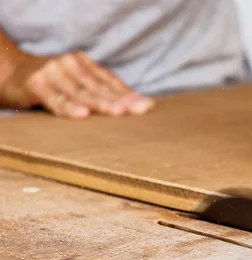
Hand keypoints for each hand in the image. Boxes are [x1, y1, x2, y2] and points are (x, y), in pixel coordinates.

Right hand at [0, 51, 153, 117]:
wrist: (10, 73)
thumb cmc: (52, 82)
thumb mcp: (76, 82)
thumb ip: (99, 90)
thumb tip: (134, 106)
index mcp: (84, 63)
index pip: (110, 81)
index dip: (129, 94)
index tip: (147, 106)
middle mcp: (70, 64)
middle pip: (100, 87)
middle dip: (121, 100)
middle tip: (139, 110)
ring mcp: (53, 73)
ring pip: (81, 93)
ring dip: (101, 104)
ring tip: (118, 112)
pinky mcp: (36, 85)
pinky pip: (56, 99)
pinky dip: (69, 107)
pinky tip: (82, 114)